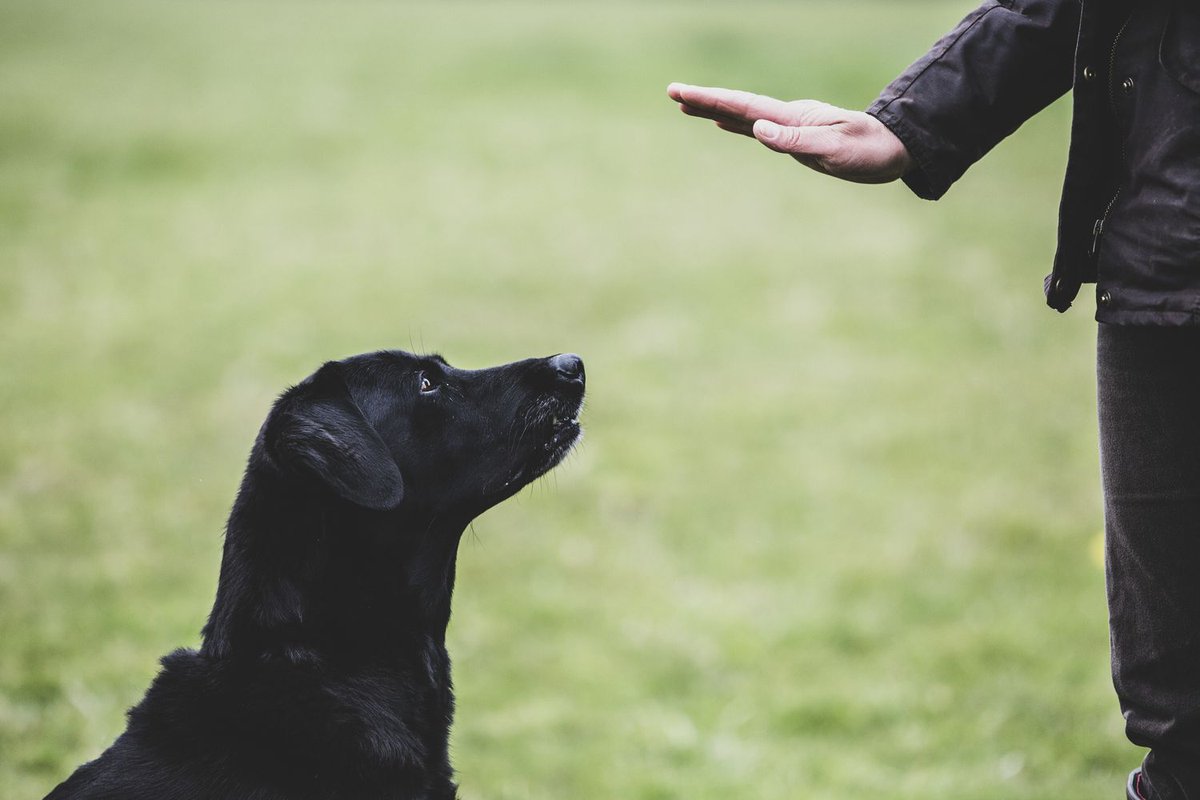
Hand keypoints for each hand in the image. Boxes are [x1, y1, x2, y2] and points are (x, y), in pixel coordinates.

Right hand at [667, 83, 912, 184]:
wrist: (897, 149)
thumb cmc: (870, 152)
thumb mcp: (834, 151)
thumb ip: (795, 141)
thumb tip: (757, 129)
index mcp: (793, 118)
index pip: (743, 107)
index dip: (710, 99)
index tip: (681, 92)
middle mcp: (788, 118)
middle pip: (737, 106)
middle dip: (705, 99)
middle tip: (673, 92)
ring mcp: (791, 126)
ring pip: (744, 115)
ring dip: (715, 109)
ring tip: (687, 104)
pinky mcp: (797, 137)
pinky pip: (756, 127)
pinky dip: (735, 123)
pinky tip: (724, 124)